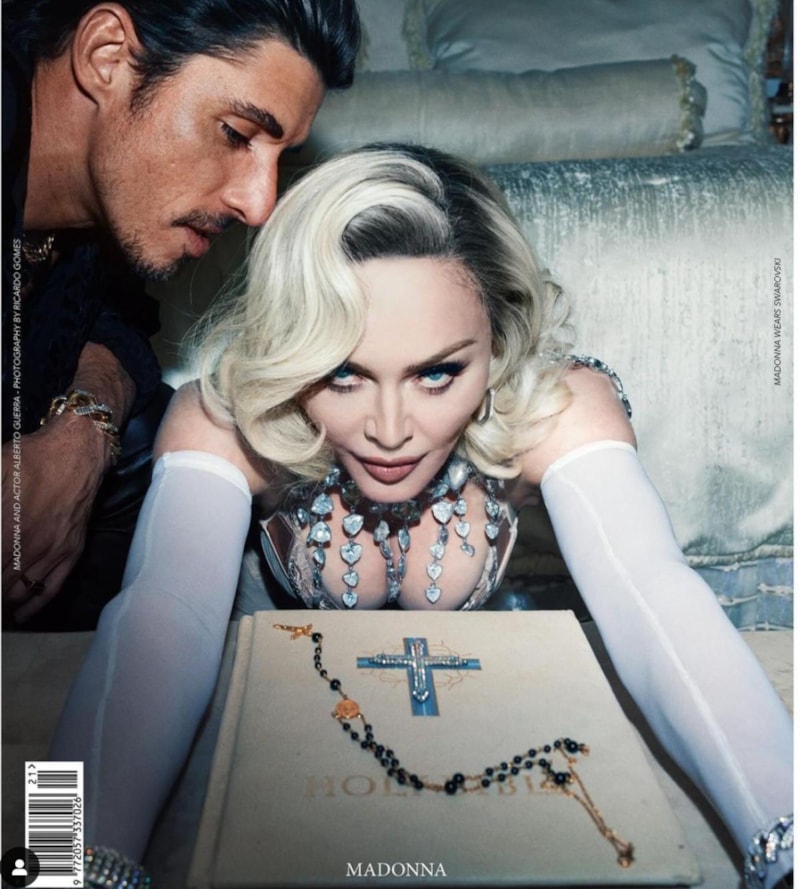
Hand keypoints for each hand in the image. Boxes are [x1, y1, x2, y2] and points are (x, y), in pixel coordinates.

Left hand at [2, 416, 107, 622]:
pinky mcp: (71, 551)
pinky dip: (34, 605)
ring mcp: (52, 551)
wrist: (79, 450)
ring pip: (20, 593)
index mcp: (6, 528)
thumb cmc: (33, 457)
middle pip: (2, 585)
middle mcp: (28, 546)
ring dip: (5, 602)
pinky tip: (21, 614)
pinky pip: (51, 588)